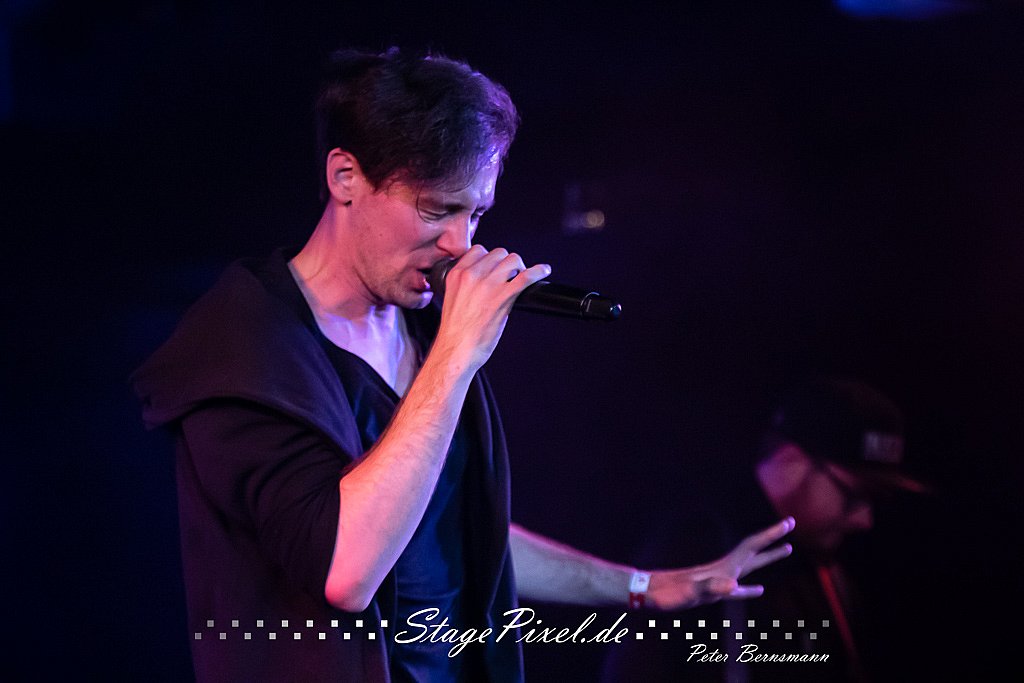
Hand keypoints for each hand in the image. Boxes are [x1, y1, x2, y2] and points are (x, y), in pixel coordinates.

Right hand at [433, 245, 549, 369]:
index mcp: (457, 275)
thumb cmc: (455, 332)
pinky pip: (527, 276)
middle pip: (498, 253)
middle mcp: (471, 275)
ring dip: (519, 268)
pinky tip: (543, 271)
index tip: (496, 267)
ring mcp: (488, 285)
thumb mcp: (453, 299)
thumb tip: (486, 279)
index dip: (490, 259)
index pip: (478, 250)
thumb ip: (466, 285)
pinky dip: (538, 271)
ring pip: (512, 260)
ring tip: (521, 279)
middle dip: (506, 263)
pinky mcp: (503, 297)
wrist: (456, 350)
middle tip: (510, 277)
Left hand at [644, 517, 794, 610]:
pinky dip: (752, 588)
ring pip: (751, 566)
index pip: (752, 546)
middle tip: (792, 524)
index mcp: (724, 567)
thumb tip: (733, 586)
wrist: (649, 594)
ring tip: (787, 550)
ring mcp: (720, 579)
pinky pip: (740, 589)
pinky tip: (759, 590)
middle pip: (755, 550)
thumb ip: (709, 587)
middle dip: (774, 539)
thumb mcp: (690, 592)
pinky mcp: (713, 592)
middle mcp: (724, 569)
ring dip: (769, 557)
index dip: (771, 534)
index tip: (789, 522)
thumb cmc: (668, 595)